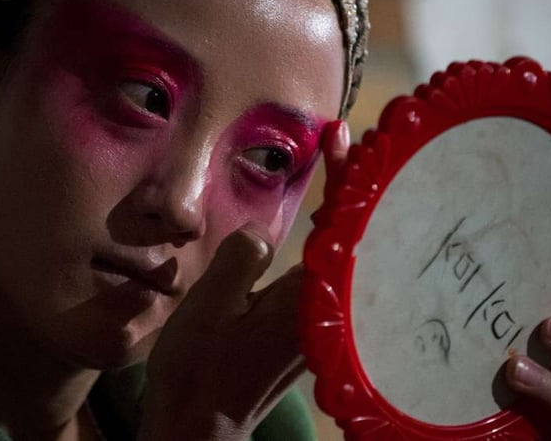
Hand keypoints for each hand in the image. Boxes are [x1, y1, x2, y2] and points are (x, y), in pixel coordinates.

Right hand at [137, 121, 350, 440]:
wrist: (198, 425)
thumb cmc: (199, 368)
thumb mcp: (209, 305)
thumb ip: (241, 258)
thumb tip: (266, 231)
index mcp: (306, 301)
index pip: (337, 227)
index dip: (342, 178)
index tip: (341, 137)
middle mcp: (326, 311)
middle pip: (351, 238)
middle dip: (353, 188)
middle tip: (350, 141)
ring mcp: (321, 323)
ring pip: (341, 256)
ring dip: (342, 213)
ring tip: (341, 166)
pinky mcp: (309, 330)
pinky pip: (326, 274)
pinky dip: (328, 241)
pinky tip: (322, 221)